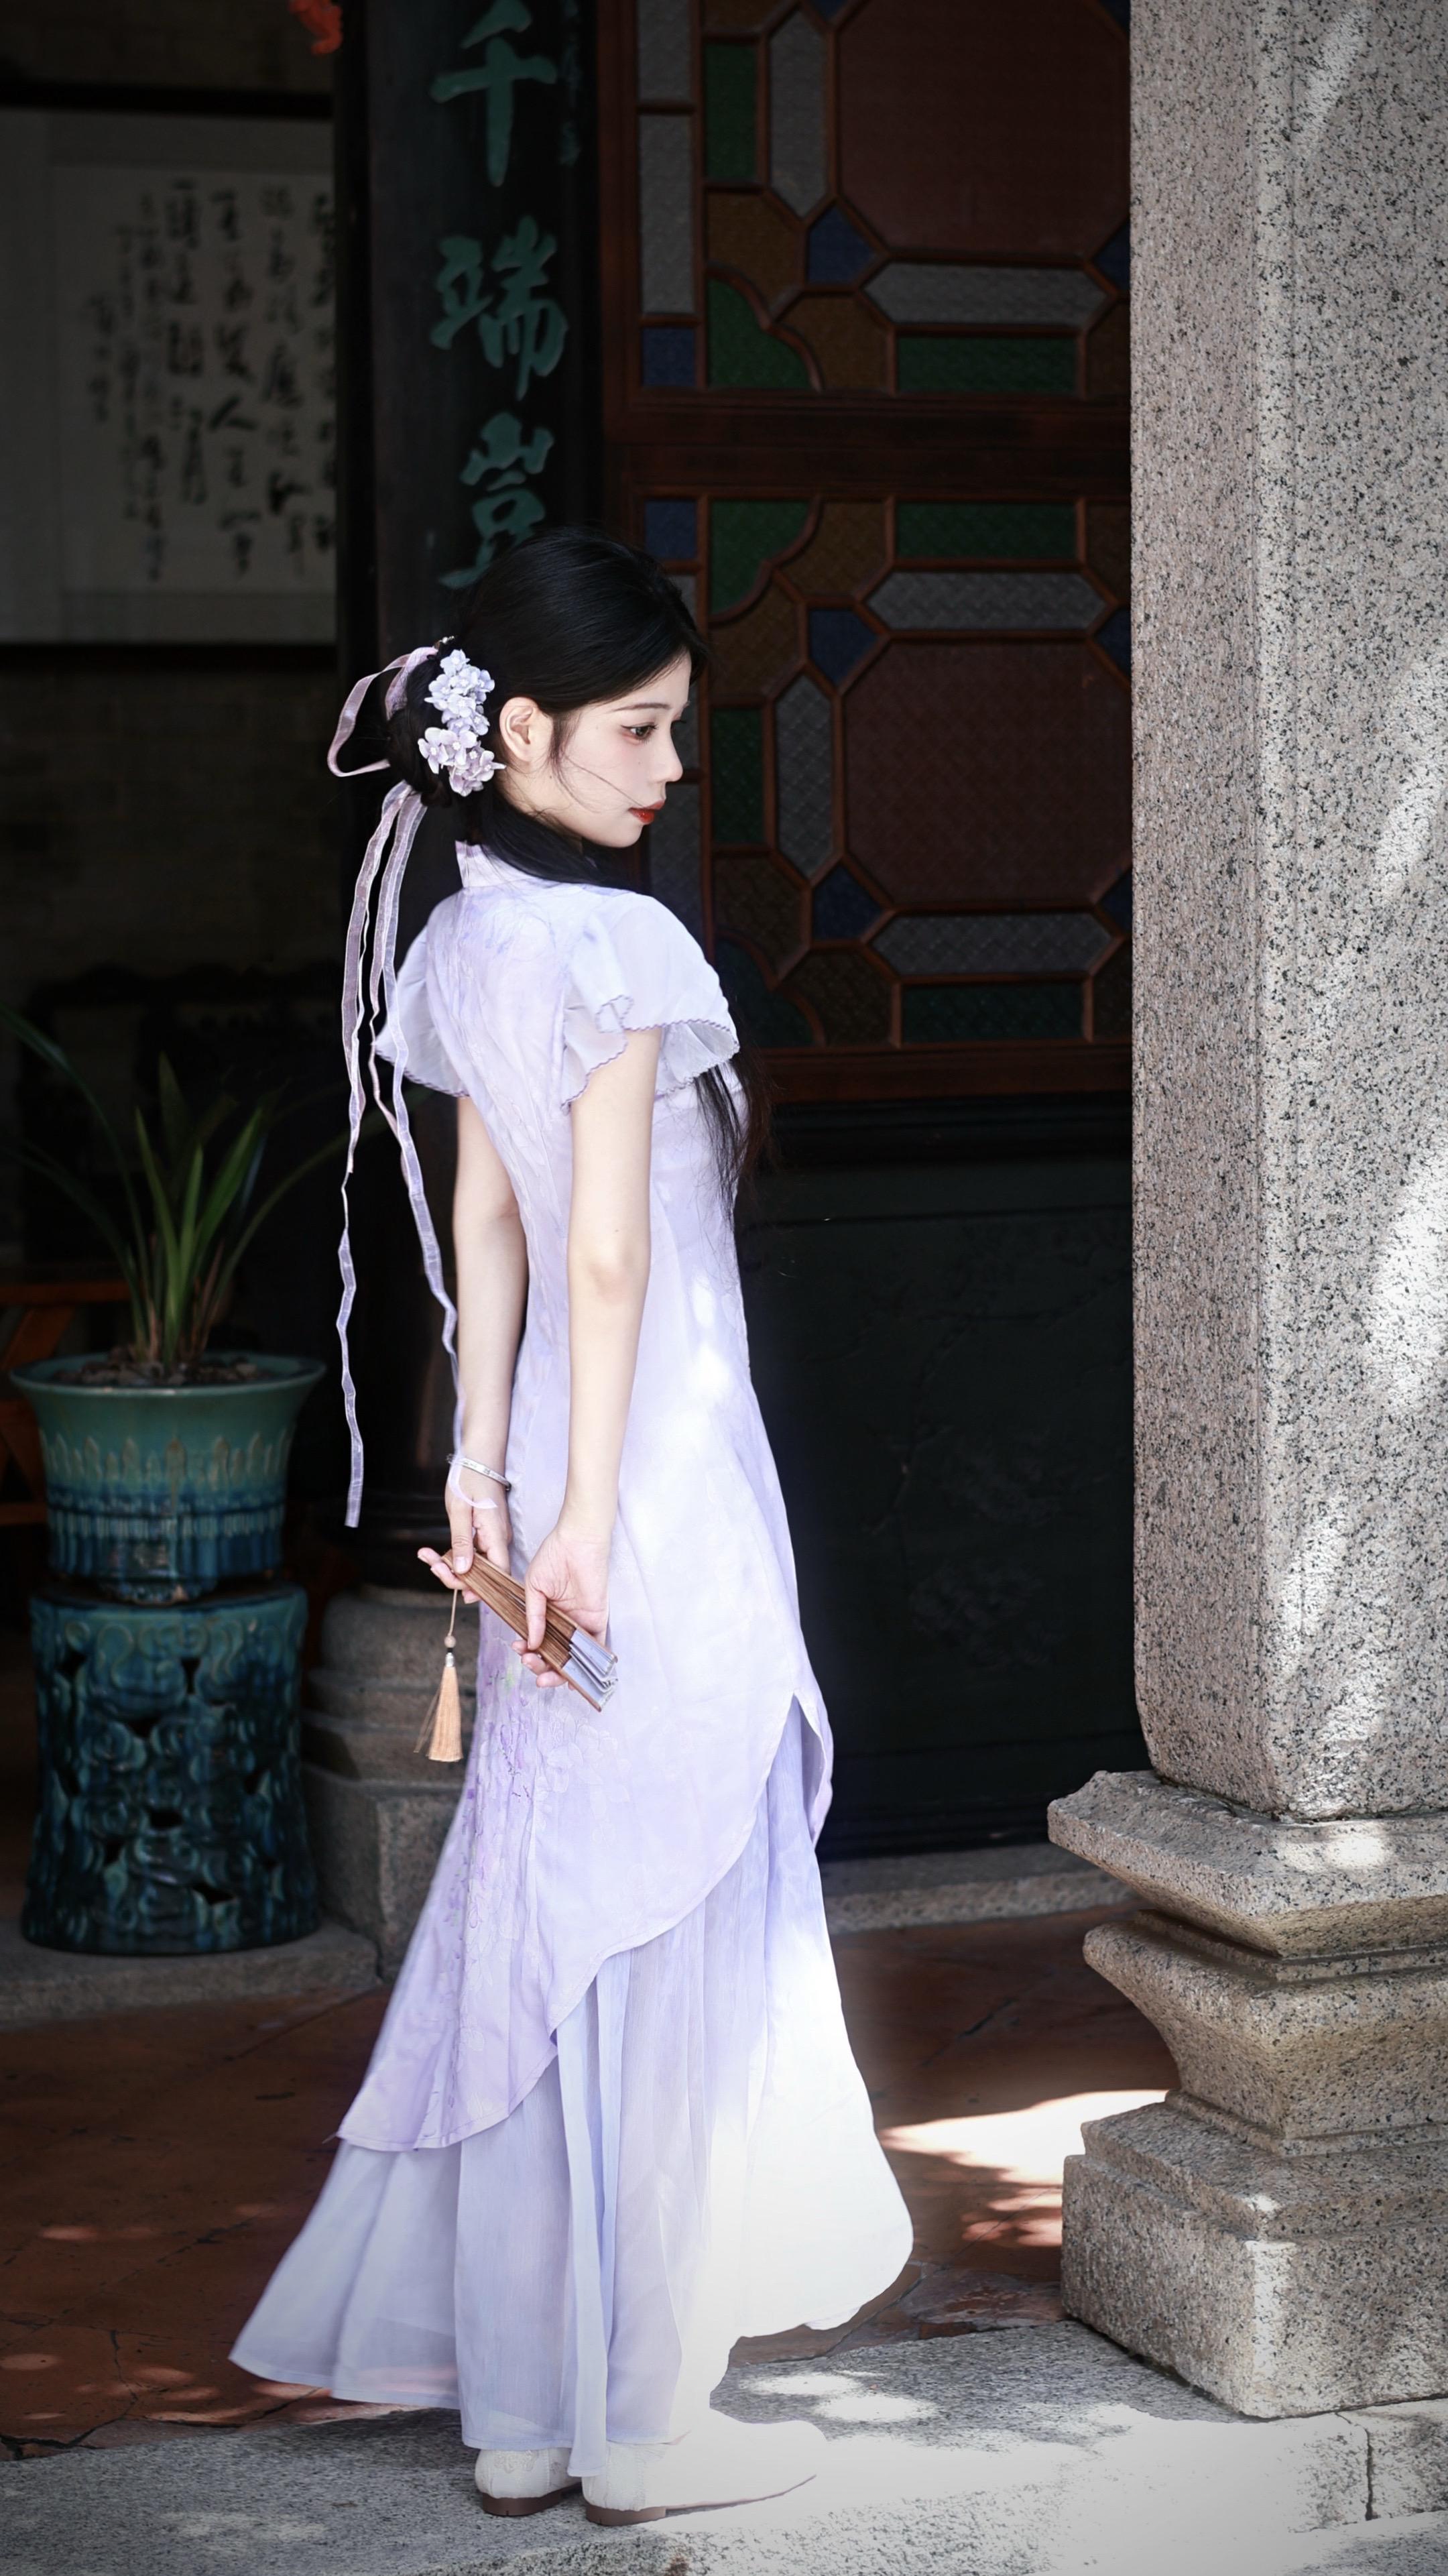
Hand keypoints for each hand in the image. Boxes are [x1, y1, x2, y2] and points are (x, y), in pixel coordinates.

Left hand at [418, 1461, 511, 1592]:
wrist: (479, 1459)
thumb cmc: (470, 1478)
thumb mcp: (460, 1510)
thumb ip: (461, 1541)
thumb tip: (462, 1570)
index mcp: (496, 1535)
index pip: (499, 1572)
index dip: (482, 1587)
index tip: (459, 1591)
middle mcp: (497, 1540)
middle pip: (484, 1572)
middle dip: (455, 1574)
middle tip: (432, 1564)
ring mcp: (491, 1537)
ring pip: (475, 1563)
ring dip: (450, 1565)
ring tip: (428, 1556)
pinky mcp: (484, 1534)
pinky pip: (471, 1553)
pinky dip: (453, 1555)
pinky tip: (435, 1553)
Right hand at [519, 1521, 609, 1688]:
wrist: (577, 1541)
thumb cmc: (554, 1556)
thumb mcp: (534, 1587)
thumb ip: (533, 1616)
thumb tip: (531, 1642)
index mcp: (546, 1614)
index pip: (536, 1640)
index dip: (527, 1651)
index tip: (518, 1650)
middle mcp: (562, 1622)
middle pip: (552, 1653)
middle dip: (539, 1665)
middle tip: (529, 1664)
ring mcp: (579, 1623)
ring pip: (570, 1656)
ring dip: (557, 1672)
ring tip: (544, 1677)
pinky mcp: (596, 1621)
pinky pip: (594, 1649)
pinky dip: (586, 1666)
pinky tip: (574, 1680)